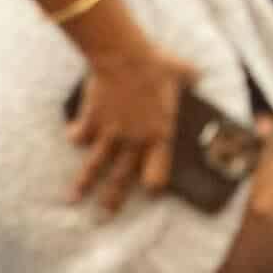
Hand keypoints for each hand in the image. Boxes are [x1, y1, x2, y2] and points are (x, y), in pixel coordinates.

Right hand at [66, 40, 193, 213]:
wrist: (124, 57)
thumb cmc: (157, 64)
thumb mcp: (183, 72)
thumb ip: (191, 79)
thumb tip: (199, 74)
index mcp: (160, 135)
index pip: (158, 172)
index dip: (155, 183)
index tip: (150, 191)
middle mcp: (135, 140)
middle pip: (122, 177)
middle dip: (112, 199)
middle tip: (105, 215)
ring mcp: (111, 133)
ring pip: (96, 165)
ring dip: (84, 184)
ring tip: (73, 199)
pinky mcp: (91, 121)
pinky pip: (80, 135)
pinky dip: (75, 137)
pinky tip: (72, 138)